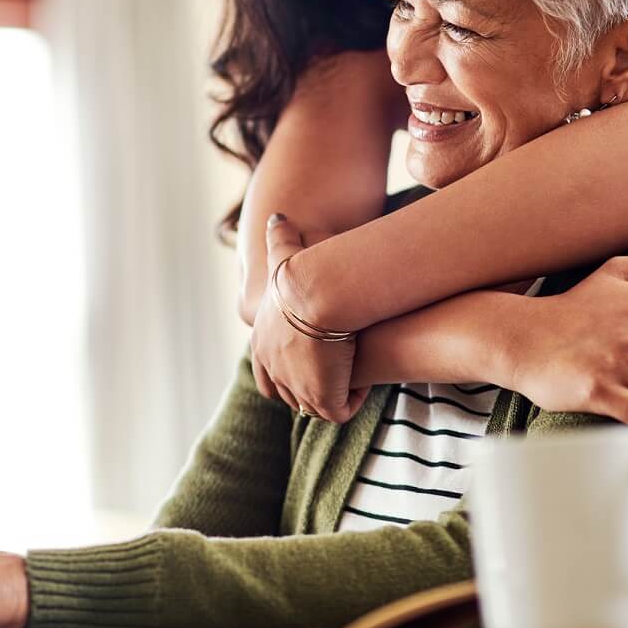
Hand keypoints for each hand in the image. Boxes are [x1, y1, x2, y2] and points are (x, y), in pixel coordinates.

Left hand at [250, 213, 365, 422]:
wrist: (317, 293)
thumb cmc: (303, 273)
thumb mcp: (285, 255)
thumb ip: (279, 238)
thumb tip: (277, 216)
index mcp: (262, 344)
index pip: (266, 373)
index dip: (286, 372)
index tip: (310, 361)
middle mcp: (273, 370)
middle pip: (288, 395)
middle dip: (311, 388)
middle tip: (334, 374)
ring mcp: (296, 388)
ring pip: (313, 405)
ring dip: (333, 393)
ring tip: (353, 378)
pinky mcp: (322, 399)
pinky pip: (339, 410)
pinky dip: (352, 400)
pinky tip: (366, 382)